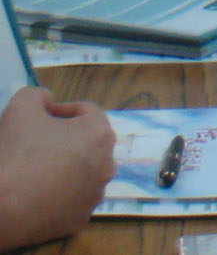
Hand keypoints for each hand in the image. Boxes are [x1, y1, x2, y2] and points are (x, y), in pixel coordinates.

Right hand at [0, 86, 114, 247]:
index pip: (86, 111)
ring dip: (66, 167)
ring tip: (36, 169)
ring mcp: (95, 195)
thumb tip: (47, 99)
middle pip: (88, 143)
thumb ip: (38, 94)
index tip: (41, 117)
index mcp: (100, 133)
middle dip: (66, 139)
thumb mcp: (22, 105)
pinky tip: (37, 192)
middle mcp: (107, 164)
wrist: (0, 206)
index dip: (61, 110)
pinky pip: (72, 200)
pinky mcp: (80, 219)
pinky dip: (60, 194)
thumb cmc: (16, 152)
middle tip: (37, 143)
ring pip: (83, 172)